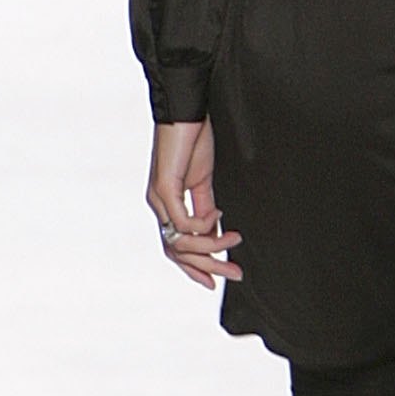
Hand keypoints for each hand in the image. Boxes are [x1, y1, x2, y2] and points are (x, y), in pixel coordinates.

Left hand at [147, 118, 241, 289]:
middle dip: (208, 267)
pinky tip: (217, 214)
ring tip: (233, 239)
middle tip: (236, 274)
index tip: (214, 282)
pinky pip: (182, 222)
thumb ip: (205, 206)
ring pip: (179, 243)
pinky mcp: (163, 188)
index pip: (176, 248)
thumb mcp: (203, 180)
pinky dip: (202, 225)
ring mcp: (158, 199)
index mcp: (167, 205)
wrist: (186, 113)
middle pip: (177, 253)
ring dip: (210, 246)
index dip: (194, 268)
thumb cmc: (194, 141)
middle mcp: (158, 206)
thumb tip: (214, 230)